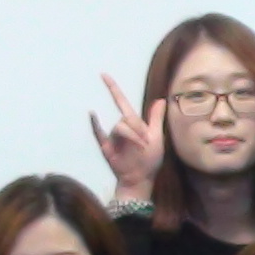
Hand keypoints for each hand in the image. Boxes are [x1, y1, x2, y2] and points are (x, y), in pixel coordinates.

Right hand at [89, 71, 165, 198]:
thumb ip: (155, 119)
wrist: (141, 179)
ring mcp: (113, 138)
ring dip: (132, 135)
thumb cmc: (150, 160)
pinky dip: (95, 124)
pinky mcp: (106, 147)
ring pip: (119, 127)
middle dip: (137, 127)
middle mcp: (121, 128)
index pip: (122, 102)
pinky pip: (99, 134)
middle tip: (146, 142)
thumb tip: (161, 99)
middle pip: (125, 117)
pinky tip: (92, 114)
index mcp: (133, 124)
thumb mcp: (157, 138)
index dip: (113, 88)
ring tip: (141, 147)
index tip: (104, 75)